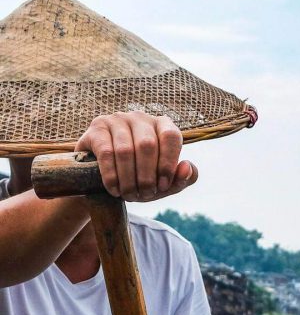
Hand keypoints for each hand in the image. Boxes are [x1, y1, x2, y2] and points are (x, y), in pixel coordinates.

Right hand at [75, 112, 197, 201]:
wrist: (105, 178)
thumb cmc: (141, 178)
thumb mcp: (164, 184)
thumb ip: (182, 179)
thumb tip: (187, 167)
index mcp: (162, 125)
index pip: (171, 136)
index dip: (168, 163)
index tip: (163, 186)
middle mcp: (140, 118)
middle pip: (147, 145)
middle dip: (147, 177)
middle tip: (145, 195)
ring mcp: (117, 119)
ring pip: (125, 150)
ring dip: (129, 179)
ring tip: (129, 195)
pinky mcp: (97, 128)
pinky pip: (106, 153)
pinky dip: (112, 176)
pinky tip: (114, 190)